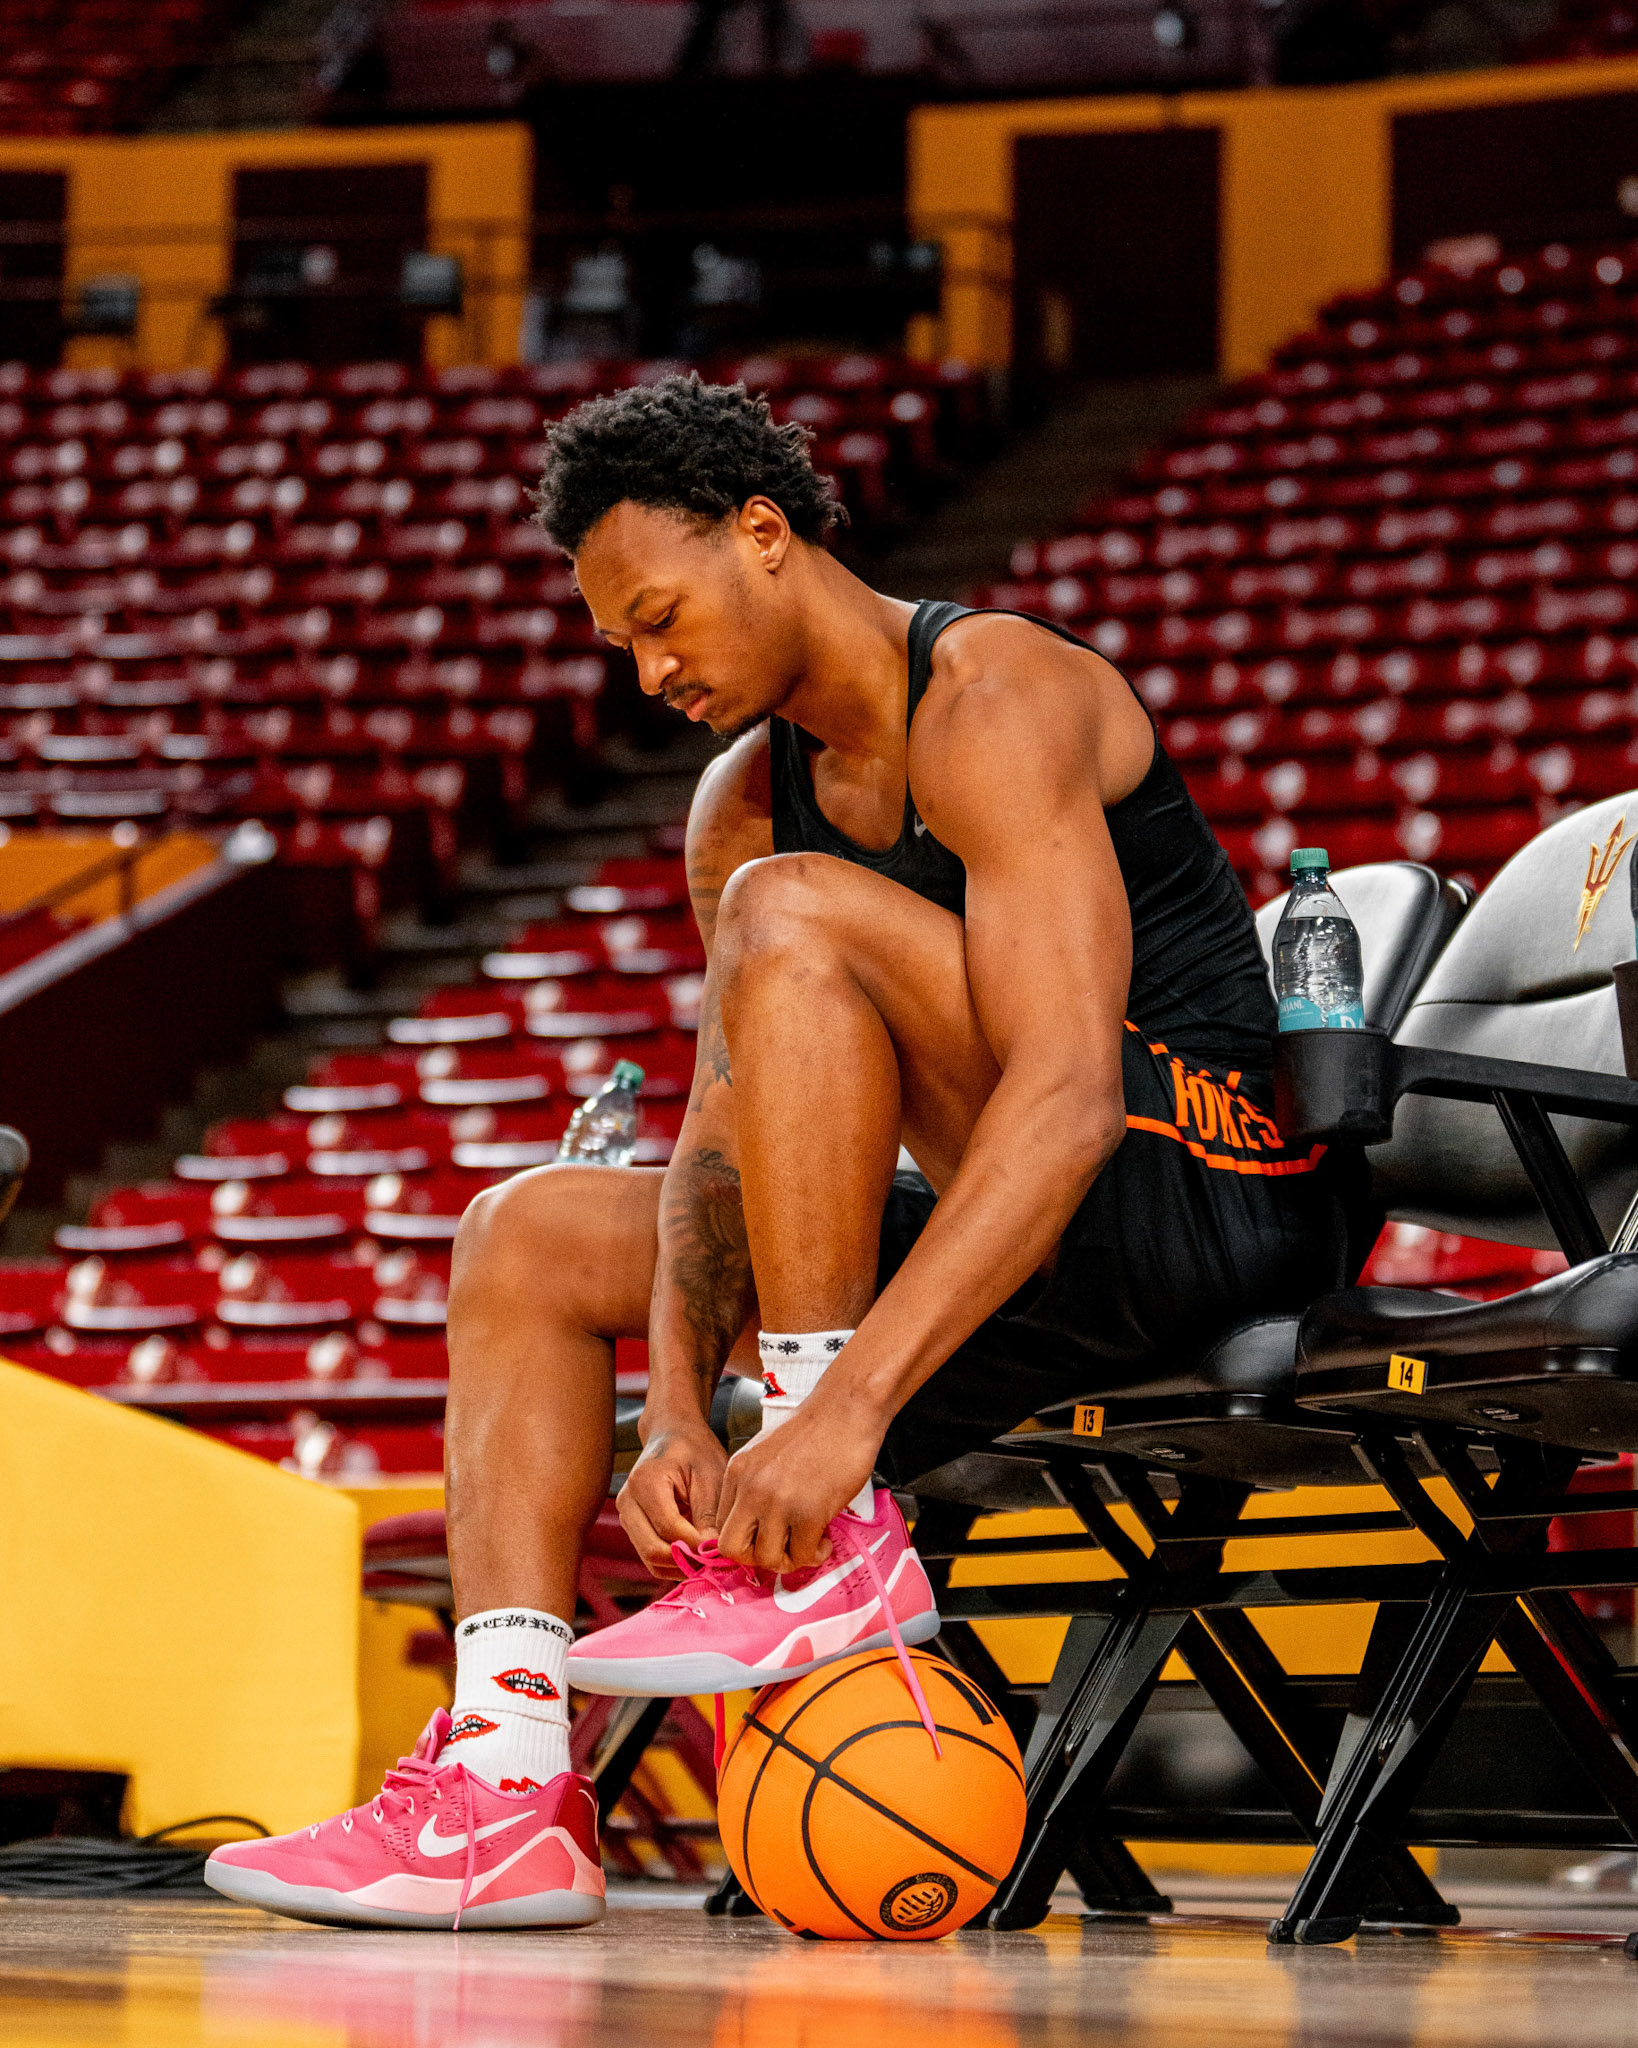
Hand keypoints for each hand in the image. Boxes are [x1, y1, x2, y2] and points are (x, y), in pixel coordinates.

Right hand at [618, 1421, 727, 1577]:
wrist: (673, 1436)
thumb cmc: (695, 1451)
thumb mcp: (710, 1475)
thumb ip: (709, 1515)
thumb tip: (711, 1554)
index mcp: (645, 1482)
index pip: (669, 1529)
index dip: (697, 1544)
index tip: (723, 1549)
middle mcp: (628, 1502)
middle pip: (653, 1550)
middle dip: (687, 1560)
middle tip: (717, 1561)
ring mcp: (627, 1516)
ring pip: (650, 1559)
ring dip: (681, 1565)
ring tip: (709, 1559)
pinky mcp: (633, 1527)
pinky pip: (651, 1558)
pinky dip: (674, 1563)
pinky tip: (696, 1556)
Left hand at [715, 1402, 881, 1573]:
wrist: (846, 1407)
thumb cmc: (815, 1428)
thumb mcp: (766, 1453)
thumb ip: (754, 1486)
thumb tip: (759, 1527)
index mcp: (737, 1472)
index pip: (721, 1527)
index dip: (745, 1542)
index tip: (767, 1540)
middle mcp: (750, 1488)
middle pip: (732, 1549)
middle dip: (757, 1558)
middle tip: (782, 1549)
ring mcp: (778, 1501)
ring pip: (767, 1559)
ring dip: (790, 1559)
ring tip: (809, 1544)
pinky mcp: (808, 1511)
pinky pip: (803, 1555)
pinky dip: (816, 1554)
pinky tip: (825, 1539)